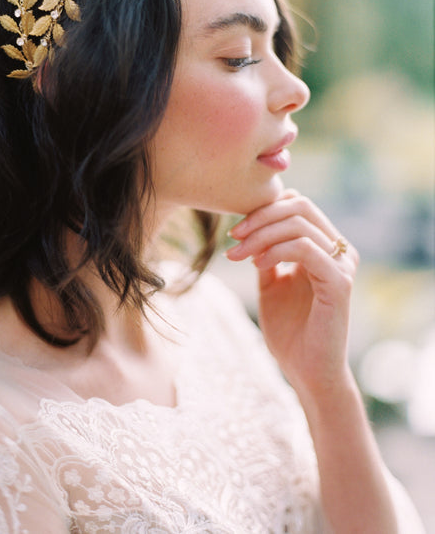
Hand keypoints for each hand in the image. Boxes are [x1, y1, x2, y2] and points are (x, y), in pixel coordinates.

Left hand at [226, 190, 358, 401]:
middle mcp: (339, 250)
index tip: (235, 232)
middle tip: (233, 237)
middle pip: (299, 205)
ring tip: (239, 255)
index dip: (263, 210)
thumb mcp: (270, 283)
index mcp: (324, 246)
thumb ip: (265, 254)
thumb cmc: (290, 331)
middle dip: (259, 217)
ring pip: (299, 223)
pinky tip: (258, 265)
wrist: (306, 372)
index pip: (296, 204)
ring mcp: (342, 264)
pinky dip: (276, 250)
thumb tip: (247, 228)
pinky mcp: (339, 282)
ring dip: (261, 235)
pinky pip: (306, 249)